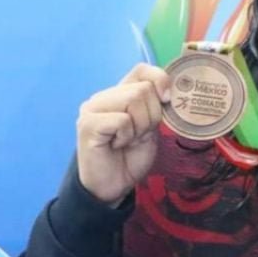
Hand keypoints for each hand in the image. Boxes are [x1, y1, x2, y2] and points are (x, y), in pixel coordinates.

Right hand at [75, 63, 171, 204]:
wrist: (112, 186)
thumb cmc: (130, 157)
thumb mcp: (150, 127)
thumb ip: (155, 107)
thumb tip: (169, 89)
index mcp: (119, 94)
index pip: (141, 70)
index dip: (159, 79)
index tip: (167, 101)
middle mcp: (103, 96)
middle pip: (143, 89)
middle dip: (151, 116)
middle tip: (139, 135)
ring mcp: (92, 109)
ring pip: (134, 100)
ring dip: (140, 126)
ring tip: (127, 140)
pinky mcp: (88, 125)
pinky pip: (122, 120)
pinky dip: (127, 136)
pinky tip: (117, 145)